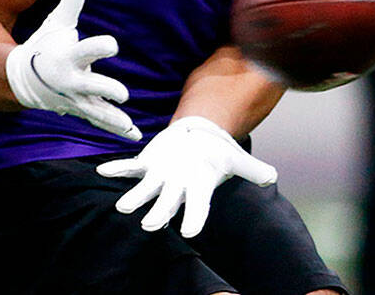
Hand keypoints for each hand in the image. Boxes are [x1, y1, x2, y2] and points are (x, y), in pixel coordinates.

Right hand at [4, 0, 140, 139]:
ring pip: (95, 110)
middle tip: (122, 93)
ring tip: (129, 126)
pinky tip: (134, 135)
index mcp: (68, 57)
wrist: (21, 78)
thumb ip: (71, 3)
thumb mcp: (55, 24)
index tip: (112, 45)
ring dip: (112, 119)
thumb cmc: (44, 46)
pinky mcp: (79, 109)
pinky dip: (115, 128)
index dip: (99, 46)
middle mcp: (71, 80)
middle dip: (105, 89)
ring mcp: (74, 98)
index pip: (86, 50)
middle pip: (91, 85)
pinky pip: (98, 120)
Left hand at [96, 115, 277, 237]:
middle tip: (149, 226)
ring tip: (122, 207)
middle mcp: (176, 189)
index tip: (190, 233)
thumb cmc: (216, 153)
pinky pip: (129, 168)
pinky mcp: (147, 164)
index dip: (194, 220)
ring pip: (145, 191)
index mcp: (197, 190)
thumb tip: (271, 177)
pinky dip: (117, 169)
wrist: (197, 140)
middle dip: (158, 214)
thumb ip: (250, 170)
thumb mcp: (235, 159)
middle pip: (166, 205)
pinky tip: (102, 170)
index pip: (197, 209)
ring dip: (134, 198)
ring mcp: (159, 178)